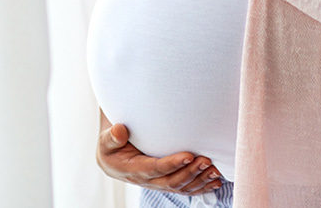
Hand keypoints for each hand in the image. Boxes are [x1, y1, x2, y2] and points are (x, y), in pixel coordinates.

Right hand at [96, 123, 223, 195]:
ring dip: (199, 180)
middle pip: (171, 181)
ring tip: (215, 170)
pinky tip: (215, 181)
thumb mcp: (106, 140)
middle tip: (207, 161)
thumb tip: (119, 131)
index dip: (173, 164)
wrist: (112, 158)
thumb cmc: (111, 146)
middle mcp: (147, 180)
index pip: (155, 169)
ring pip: (181, 187)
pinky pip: (186, 189)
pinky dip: (201, 186)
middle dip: (191, 172)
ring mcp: (158, 183)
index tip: (189, 155)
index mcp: (133, 170)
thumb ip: (111, 137)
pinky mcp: (167, 182)